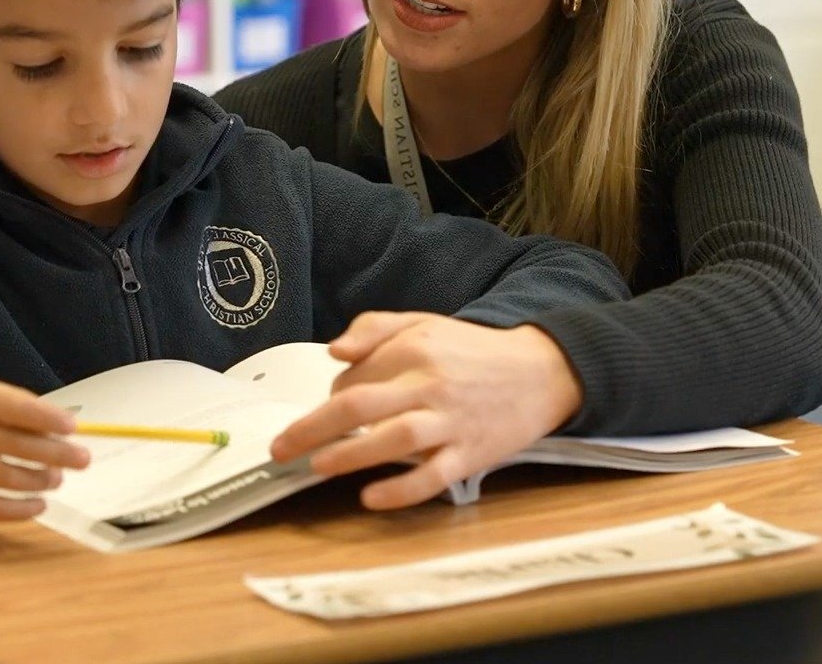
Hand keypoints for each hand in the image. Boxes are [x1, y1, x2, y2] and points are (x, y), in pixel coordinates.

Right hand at [0, 375, 90, 520]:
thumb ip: (14, 407)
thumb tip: (64, 430)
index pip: (14, 407)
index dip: (46, 418)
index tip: (72, 428)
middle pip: (14, 445)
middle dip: (55, 454)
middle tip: (82, 459)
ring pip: (6, 478)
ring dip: (40, 480)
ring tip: (57, 479)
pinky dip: (21, 510)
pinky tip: (39, 504)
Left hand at [269, 313, 583, 510]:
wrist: (541, 371)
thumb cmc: (473, 351)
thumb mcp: (424, 323)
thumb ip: (375, 328)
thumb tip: (333, 351)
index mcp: (415, 349)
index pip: (354, 376)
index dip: (328, 398)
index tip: (324, 415)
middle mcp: (429, 383)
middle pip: (360, 405)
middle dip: (311, 428)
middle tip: (280, 450)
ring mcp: (451, 421)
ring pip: (393, 439)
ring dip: (350, 454)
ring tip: (317, 467)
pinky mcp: (472, 454)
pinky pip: (433, 476)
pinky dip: (401, 489)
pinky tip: (370, 497)